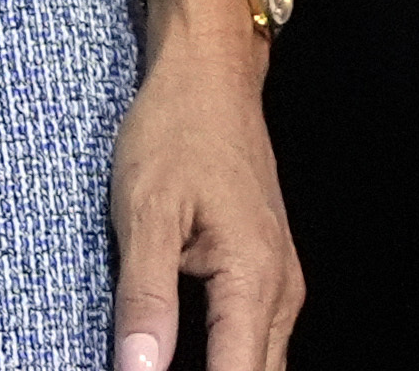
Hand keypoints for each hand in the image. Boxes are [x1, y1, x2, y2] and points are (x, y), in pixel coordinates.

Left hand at [108, 0, 302, 370]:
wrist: (210, 76)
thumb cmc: (175, 131)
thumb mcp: (144, 212)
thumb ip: (145, 299)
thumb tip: (138, 369)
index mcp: (254, 280)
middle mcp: (280, 291)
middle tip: (143, 366)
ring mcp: (279, 282)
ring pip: (258, 361)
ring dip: (218, 369)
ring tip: (155, 358)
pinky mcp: (266, 271)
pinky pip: (252, 336)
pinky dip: (222, 355)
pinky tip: (179, 348)